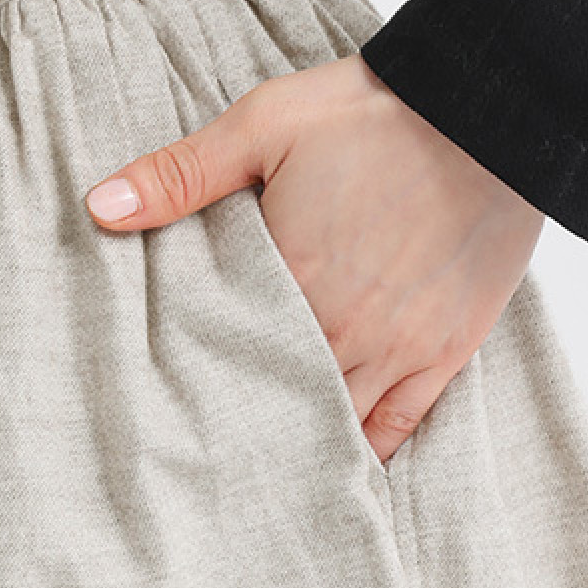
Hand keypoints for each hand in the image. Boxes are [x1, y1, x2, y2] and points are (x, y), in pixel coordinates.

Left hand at [83, 52, 545, 464]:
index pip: (225, 359)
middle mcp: (342, 331)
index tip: (168, 409)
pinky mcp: (447, 352)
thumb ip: (180, 174)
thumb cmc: (373, 114)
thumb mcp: (264, 125)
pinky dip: (369, 456)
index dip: (197, 385)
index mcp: (291, 281)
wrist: (489, 109)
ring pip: (337, 428)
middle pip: (278, 403)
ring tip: (261, 477)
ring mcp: (399, 349)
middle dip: (244, 426)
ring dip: (299, 447)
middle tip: (208, 459)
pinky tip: (340, 474)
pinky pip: (401, 428)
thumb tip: (98, 209)